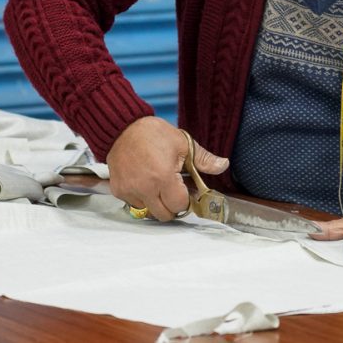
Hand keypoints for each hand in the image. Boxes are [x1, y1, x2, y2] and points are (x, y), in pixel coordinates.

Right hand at [105, 116, 228, 221]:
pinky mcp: (118, 190)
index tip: (185, 189)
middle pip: (164, 215)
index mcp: (163, 177)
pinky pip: (134, 204)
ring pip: (148, 212)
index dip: (185, 199)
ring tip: (157, 185)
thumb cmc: (152, 133)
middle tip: (173, 190)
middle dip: (172, 206)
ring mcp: (129, 191)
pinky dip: (141, 198)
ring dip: (155, 203)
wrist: (122, 127)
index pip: (179, 205)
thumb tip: (223, 165)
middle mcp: (145, 188)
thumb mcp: (182, 143)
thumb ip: (203, 159)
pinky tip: (144, 182)